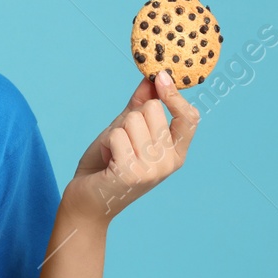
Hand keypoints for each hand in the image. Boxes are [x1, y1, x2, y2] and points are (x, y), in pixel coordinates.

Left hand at [61, 68, 199, 224]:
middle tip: (121, 141)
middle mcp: (169, 162)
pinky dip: (106, 142)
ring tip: (113, 152)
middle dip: (129, 117)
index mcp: (176, 153)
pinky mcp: (131, 173)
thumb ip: (140, 106)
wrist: (87, 201)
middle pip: (153, 109)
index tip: (160, 76)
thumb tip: (151, 77)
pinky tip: (107, 160)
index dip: (175, 95)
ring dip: (115, 131)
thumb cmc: (106, 165)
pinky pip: (117, 134)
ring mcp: (152, 169)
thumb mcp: (126, 131)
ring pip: (133, 119)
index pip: (189, 118)